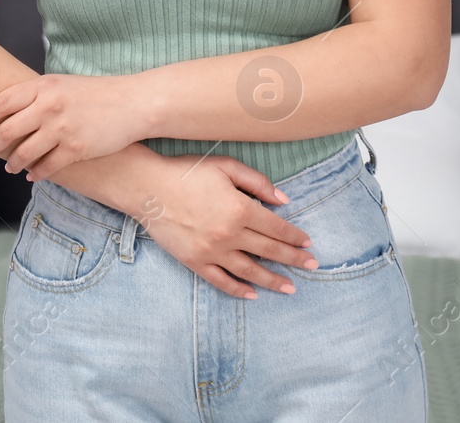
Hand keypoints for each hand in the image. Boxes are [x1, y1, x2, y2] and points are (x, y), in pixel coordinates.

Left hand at [0, 74, 143, 180]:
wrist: (133, 103)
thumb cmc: (97, 93)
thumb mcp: (63, 83)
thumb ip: (38, 94)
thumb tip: (10, 108)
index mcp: (44, 86)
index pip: (2, 102)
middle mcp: (49, 106)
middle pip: (8, 130)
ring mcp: (62, 128)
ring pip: (24, 152)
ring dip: (13, 163)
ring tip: (10, 167)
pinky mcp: (76, 148)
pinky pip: (47, 167)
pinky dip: (36, 174)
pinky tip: (32, 176)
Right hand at [132, 153, 316, 299]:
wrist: (147, 187)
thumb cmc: (186, 171)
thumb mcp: (225, 166)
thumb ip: (257, 182)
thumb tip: (283, 200)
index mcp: (240, 209)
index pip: (276, 227)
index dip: (295, 236)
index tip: (308, 243)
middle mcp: (229, 234)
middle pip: (269, 250)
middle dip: (294, 259)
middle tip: (312, 265)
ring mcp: (212, 251)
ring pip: (250, 271)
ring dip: (273, 280)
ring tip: (290, 287)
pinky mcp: (195, 262)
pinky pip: (222, 281)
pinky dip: (239, 289)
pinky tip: (253, 294)